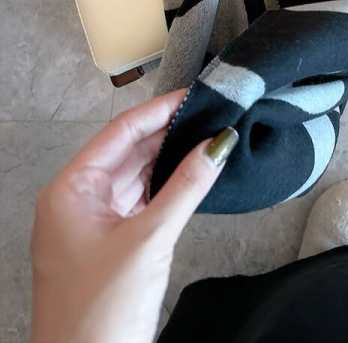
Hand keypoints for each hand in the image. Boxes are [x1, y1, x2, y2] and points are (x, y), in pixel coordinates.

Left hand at [30, 89, 237, 342]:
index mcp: (69, 190)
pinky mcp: (107, 245)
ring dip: (168, 159)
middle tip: (211, 113)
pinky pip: (138, 202)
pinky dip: (164, 188)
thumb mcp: (150, 239)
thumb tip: (218, 143)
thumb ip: (187, 186)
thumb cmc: (99, 313)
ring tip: (208, 136)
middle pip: (127, 151)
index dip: (160, 110)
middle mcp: (74, 201)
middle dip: (168, 133)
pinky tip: (191, 175)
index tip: (196, 94)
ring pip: (135, 177)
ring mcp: (89, 224)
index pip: (120, 132)